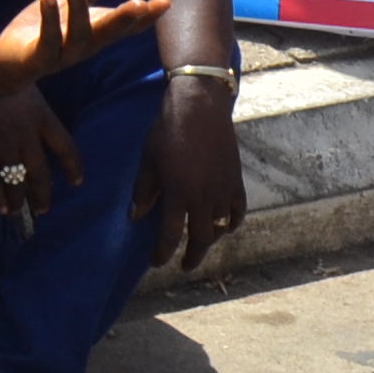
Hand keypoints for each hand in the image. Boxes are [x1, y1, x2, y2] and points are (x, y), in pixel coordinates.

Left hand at [0, 0, 166, 91]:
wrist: (8, 59)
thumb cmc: (46, 27)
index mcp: (97, 32)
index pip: (126, 26)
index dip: (146, 17)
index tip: (165, 2)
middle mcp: (85, 46)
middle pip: (108, 34)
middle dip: (124, 19)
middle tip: (140, 4)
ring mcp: (63, 55)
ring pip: (77, 35)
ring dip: (79, 9)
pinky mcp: (38, 58)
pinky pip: (47, 39)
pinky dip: (49, 18)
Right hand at [0, 83, 80, 227]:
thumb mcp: (26, 83)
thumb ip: (37, 106)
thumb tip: (46, 118)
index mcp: (41, 116)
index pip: (66, 147)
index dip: (73, 167)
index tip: (77, 182)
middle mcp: (25, 135)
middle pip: (40, 173)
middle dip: (42, 195)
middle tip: (43, 209)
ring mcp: (3, 144)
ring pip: (16, 181)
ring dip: (19, 200)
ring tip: (19, 211)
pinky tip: (0, 208)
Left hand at [138, 68, 245, 268]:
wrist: (200, 106)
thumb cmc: (168, 129)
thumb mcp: (148, 160)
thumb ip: (144, 190)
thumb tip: (136, 217)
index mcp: (177, 194)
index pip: (169, 236)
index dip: (162, 253)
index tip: (156, 262)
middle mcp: (203, 198)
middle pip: (199, 239)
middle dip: (191, 256)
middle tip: (185, 266)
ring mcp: (223, 191)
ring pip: (220, 228)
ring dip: (210, 241)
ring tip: (201, 246)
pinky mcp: (236, 181)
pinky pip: (237, 212)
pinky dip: (232, 224)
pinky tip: (225, 227)